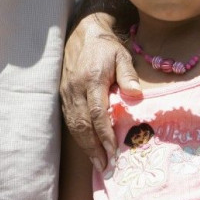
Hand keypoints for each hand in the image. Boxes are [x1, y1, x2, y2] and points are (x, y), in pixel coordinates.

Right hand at [60, 13, 140, 172]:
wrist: (82, 34)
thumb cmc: (105, 47)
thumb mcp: (121, 55)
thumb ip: (128, 75)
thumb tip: (136, 94)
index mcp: (92, 80)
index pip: (97, 113)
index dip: (105, 134)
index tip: (113, 151)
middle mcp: (75, 88)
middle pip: (82, 124)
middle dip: (93, 148)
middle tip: (104, 166)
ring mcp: (66, 92)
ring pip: (74, 125)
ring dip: (85, 145)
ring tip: (97, 162)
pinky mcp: (63, 94)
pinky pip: (69, 119)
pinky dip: (78, 136)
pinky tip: (87, 146)